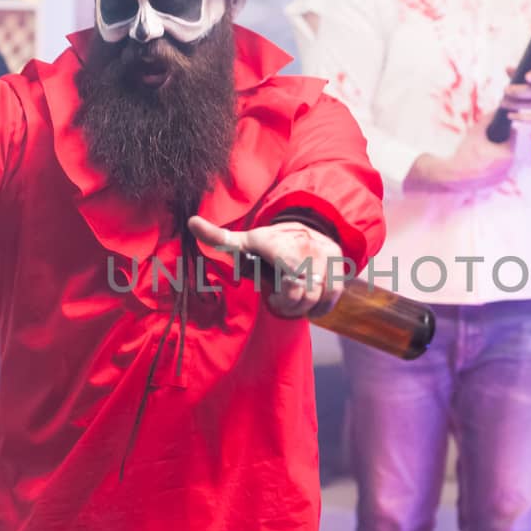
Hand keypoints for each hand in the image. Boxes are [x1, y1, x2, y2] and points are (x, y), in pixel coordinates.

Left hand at [188, 216, 344, 318]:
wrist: (308, 225)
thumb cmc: (270, 242)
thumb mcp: (244, 240)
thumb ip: (218, 237)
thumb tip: (191, 222)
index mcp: (283, 248)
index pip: (292, 284)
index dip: (283, 300)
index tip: (272, 298)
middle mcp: (308, 251)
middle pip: (305, 296)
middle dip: (292, 306)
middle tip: (281, 302)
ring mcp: (326, 258)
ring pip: (320, 298)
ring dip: (306, 307)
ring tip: (294, 301)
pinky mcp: (339, 266)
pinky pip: (333, 297)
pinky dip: (321, 306)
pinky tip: (310, 304)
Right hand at [407, 122, 515, 192]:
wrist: (454, 176)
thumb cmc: (466, 152)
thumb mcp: (477, 131)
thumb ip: (489, 118)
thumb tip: (497, 110)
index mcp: (508, 152)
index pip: (513, 134)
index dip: (502, 129)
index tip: (491, 130)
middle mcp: (509, 166)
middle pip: (508, 147)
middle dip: (499, 142)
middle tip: (484, 141)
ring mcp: (503, 177)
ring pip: (503, 159)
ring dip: (496, 155)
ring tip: (481, 153)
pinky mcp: (495, 184)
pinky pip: (497, 171)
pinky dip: (491, 167)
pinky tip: (479, 165)